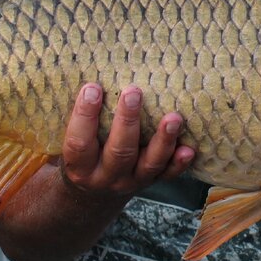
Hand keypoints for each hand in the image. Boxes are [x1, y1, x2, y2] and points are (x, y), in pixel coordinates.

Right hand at [60, 83, 195, 200]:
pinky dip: (179, 163)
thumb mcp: (72, 139)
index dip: (84, 115)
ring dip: (163, 140)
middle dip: (127, 121)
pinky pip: (168, 175)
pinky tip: (189, 149)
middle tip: (133, 91)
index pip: (79, 142)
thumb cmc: (84, 151)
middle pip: (119, 152)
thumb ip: (79, 116)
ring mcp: (132, 181)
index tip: (92, 87)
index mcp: (80, 166)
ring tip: (173, 118)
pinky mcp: (152, 181)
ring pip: (149, 164)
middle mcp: (106, 177)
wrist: (95, 193)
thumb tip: (85, 67)